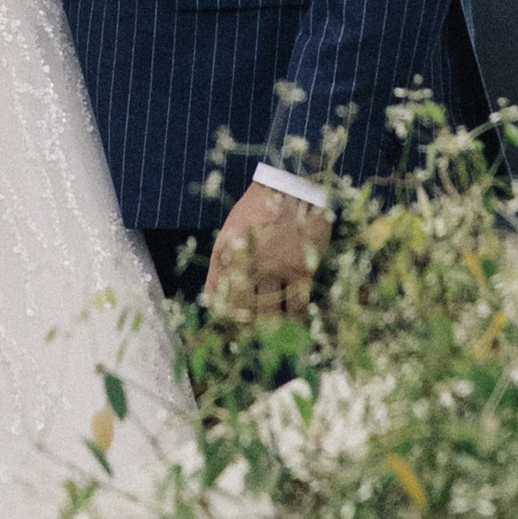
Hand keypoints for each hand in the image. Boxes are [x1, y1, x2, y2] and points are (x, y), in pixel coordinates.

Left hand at [205, 179, 331, 323]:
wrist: (292, 185)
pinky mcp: (302, 269)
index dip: (220, 315)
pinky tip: (292, 319)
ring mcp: (276, 267)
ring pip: (269, 312)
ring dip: (268, 326)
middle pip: (242, 309)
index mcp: (225, 252)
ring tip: (271, 332)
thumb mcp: (231, 229)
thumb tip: (219, 297)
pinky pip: (295, 306)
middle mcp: (248, 263)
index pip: (216, 296)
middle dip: (244, 326)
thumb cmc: (259, 207)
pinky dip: (292, 317)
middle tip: (251, 333)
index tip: (227, 323)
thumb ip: (225, 260)